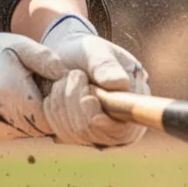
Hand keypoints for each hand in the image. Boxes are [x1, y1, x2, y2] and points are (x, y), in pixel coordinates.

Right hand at [0, 25, 65, 139]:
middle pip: (43, 125)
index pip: (50, 112)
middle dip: (49, 110)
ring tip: (29, 93)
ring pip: (33, 131)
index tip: (54, 86)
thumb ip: (45, 58)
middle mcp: (2, 114)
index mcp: (10, 90)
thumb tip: (68, 74)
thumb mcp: (20, 45)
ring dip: (38, 117)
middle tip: (43, 88)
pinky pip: (20, 132)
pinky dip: (25, 121)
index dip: (58, 102)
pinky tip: (18, 102)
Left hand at [40, 15, 149, 146]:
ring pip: (78, 134)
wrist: (65, 56)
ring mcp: (99, 132)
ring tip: (62, 80)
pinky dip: (54, 112)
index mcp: (134, 101)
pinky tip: (54, 94)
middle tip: (72, 75)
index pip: (127, 128)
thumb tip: (121, 84)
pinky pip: (63, 134)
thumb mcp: (96, 51)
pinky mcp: (78, 135)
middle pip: (98, 133)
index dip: (109, 123)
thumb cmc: (86, 51)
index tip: (89, 101)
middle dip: (77, 102)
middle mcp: (120, 123)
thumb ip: (106, 65)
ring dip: (63, 104)